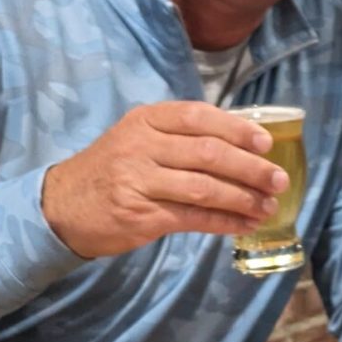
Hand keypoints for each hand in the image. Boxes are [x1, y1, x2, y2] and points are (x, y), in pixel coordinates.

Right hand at [40, 101, 284, 259]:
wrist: (62, 205)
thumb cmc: (113, 169)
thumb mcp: (138, 138)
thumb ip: (181, 136)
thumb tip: (244, 146)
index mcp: (145, 120)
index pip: (198, 117)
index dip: (237, 129)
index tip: (266, 143)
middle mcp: (140, 146)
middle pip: (208, 153)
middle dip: (250, 168)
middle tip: (279, 180)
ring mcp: (138, 181)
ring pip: (204, 188)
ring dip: (243, 198)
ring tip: (268, 205)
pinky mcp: (140, 214)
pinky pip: (193, 218)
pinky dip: (225, 222)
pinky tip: (245, 224)